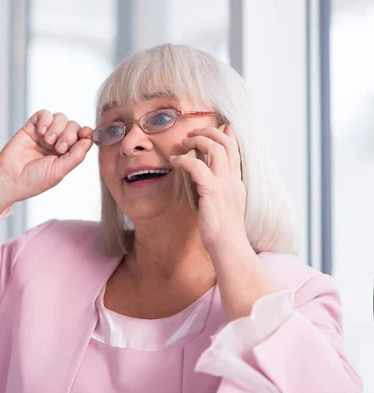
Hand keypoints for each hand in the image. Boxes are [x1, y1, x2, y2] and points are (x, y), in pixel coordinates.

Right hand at [0, 110, 93, 201]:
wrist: (9, 178)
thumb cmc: (33, 180)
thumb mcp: (59, 171)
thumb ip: (76, 156)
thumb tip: (89, 140)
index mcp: (67, 155)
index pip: (82, 138)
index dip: (85, 133)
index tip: (86, 134)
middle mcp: (57, 143)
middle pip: (73, 126)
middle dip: (69, 135)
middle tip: (59, 148)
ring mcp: (45, 134)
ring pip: (61, 118)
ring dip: (57, 128)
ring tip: (48, 141)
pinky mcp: (32, 127)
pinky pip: (44, 114)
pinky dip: (45, 120)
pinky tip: (40, 132)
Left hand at [169, 125, 246, 249]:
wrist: (229, 247)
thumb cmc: (223, 231)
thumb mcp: (225, 206)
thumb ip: (221, 190)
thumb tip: (214, 181)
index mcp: (236, 183)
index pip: (235, 150)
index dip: (227, 135)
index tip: (219, 127)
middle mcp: (232, 180)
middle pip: (226, 143)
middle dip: (209, 132)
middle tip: (192, 133)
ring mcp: (224, 184)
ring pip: (215, 149)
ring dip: (197, 141)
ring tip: (184, 143)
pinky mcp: (212, 192)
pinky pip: (197, 167)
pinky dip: (184, 159)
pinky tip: (174, 161)